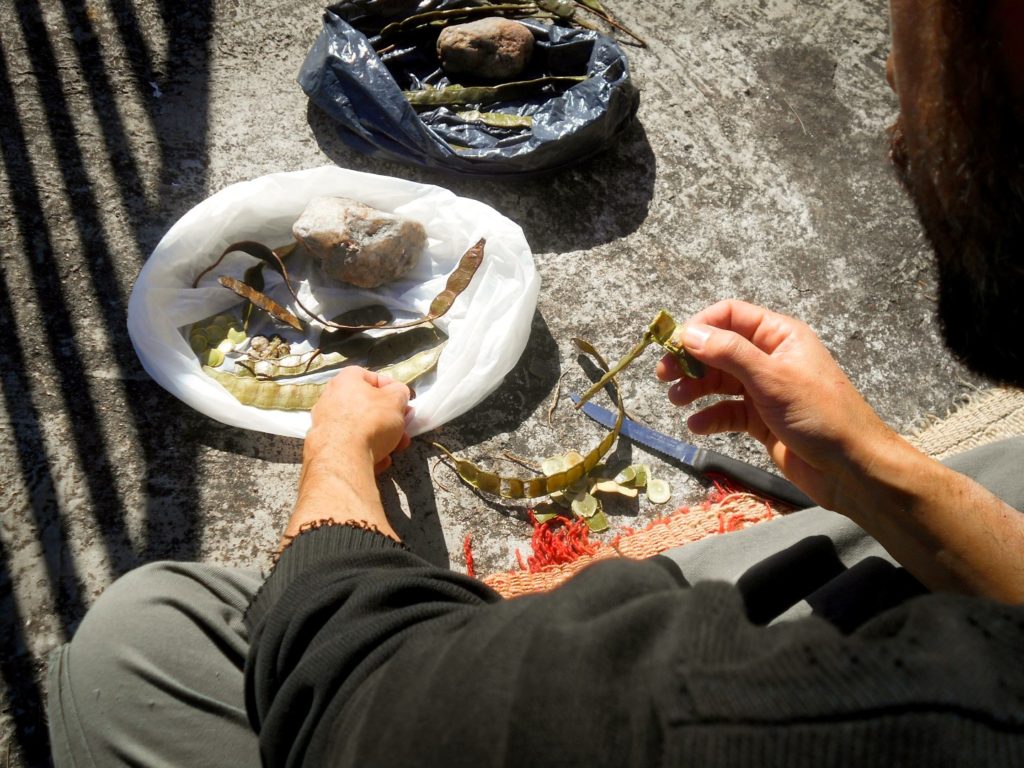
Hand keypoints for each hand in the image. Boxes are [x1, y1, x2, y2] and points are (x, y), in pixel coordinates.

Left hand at [306, 367, 411, 473]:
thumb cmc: (371, 421)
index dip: (391, 388)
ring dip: (381, 437)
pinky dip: (365, 451)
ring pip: (360, 428)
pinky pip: (350, 445)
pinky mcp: (325, 445)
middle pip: (366, 406)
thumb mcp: (396, 400)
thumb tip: (398, 394)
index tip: (403, 401)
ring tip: (395, 448)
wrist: (343, 457)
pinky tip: (378, 460)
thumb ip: (400, 393)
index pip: (371, 376)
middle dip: (389, 419)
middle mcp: (331, 398)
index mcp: (345, 380)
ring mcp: (325, 423)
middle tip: (403, 428)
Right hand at [656, 300, 896, 509]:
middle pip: (719, 349)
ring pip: (720, 381)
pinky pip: (728, 411)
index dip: (700, 326)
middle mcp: (770, 358)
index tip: (675, 346)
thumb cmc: (820, 415)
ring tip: (676, 402)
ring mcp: (766, 390)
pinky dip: (710, 416)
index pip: (731, 315)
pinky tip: (697, 426)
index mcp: (780, 336)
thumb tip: (688, 333)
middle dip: (691, 361)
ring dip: (695, 389)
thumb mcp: (772, 378)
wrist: (851, 469)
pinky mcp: (762, 420)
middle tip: (664, 377)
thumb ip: (729, 353)